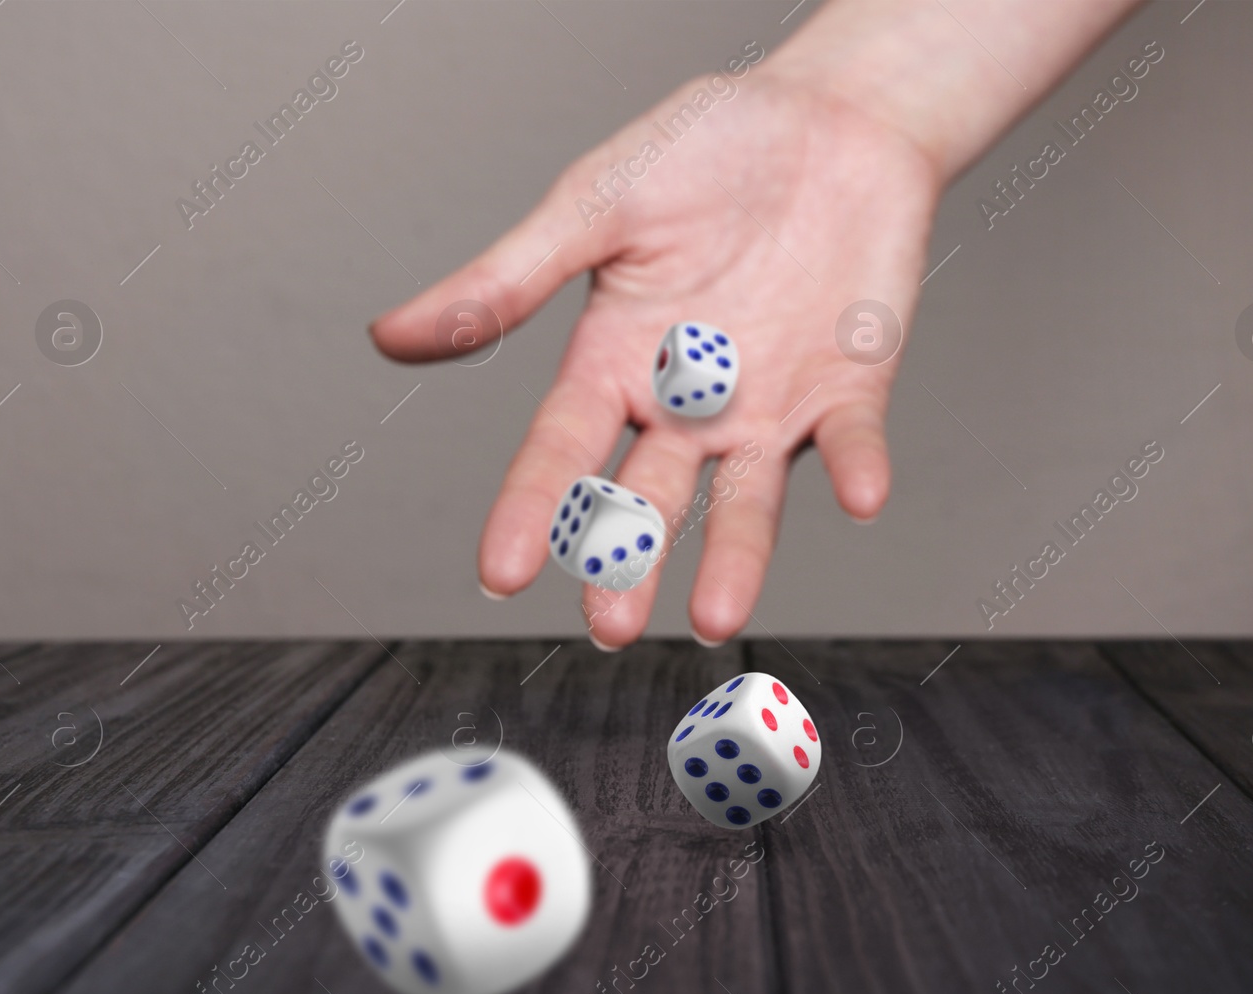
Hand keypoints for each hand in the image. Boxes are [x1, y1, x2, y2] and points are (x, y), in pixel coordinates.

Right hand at [370, 68, 940, 647]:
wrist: (826, 115)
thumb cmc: (706, 149)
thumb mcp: (595, 206)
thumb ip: (508, 280)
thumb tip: (393, 335)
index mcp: (616, 359)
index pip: (562, 449)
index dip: (532, 508)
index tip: (502, 571)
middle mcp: (687, 401)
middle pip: (648, 495)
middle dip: (629, 557)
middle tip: (609, 620)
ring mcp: (770, 404)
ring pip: (746, 500)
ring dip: (735, 556)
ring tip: (715, 616)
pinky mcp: (848, 389)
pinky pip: (852, 441)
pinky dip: (858, 467)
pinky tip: (859, 496)